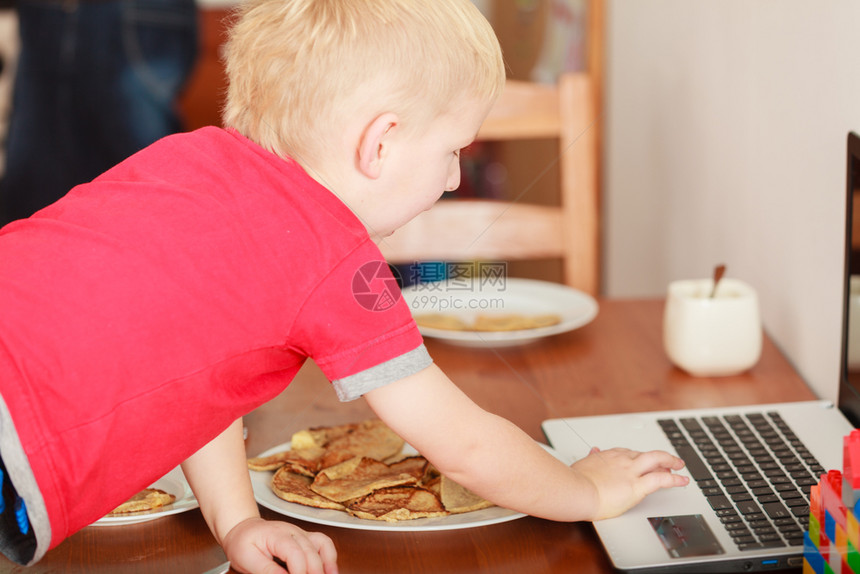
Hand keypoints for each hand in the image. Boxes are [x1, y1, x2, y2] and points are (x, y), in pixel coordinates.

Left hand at [221, 517, 337, 573]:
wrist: (244, 529)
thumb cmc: (243, 543)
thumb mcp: (247, 559)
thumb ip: (267, 570)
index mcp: (277, 535)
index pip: (295, 554)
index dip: (299, 573)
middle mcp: (293, 532)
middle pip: (310, 553)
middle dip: (313, 573)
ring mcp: (301, 534)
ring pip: (322, 545)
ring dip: (327, 564)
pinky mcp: (306, 539)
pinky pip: (324, 543)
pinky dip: (330, 557)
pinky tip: (331, 571)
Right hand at [572, 447, 687, 520]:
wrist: (576, 491)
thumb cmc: (575, 482)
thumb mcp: (583, 464)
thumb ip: (591, 458)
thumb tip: (594, 451)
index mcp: (609, 456)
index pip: (629, 453)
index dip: (639, 457)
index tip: (643, 461)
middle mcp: (622, 460)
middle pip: (646, 455)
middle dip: (659, 457)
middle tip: (669, 461)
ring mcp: (631, 472)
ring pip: (657, 460)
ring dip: (671, 461)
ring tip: (680, 465)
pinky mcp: (637, 487)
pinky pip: (661, 479)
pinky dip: (675, 479)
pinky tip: (683, 480)